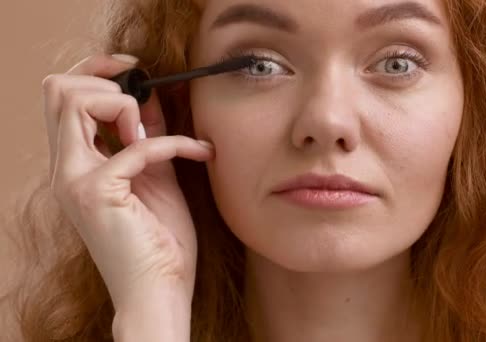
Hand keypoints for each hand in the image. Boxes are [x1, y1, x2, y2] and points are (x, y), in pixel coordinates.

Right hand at [41, 54, 211, 314]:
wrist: (160, 290)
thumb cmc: (160, 240)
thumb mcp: (155, 174)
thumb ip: (147, 136)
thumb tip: (149, 97)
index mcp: (76, 164)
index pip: (62, 97)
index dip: (96, 72)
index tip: (134, 70)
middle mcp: (66, 170)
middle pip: (57, 89)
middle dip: (105, 77)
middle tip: (144, 95)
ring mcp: (76, 181)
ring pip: (73, 100)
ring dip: (125, 103)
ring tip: (157, 134)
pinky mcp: (98, 193)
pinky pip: (135, 145)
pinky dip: (174, 143)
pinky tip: (200, 153)